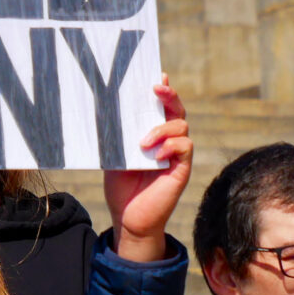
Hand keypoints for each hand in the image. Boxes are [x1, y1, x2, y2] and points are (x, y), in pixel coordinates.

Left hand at [103, 76, 190, 263]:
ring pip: (181, 126)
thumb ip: (118, 135)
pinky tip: (157, 155)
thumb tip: (108, 111)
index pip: (160, 107)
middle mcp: (167, 140)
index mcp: (152, 134)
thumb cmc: (121, 187)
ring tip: (143, 142)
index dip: (162, 90)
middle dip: (169, 95)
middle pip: (176, 110)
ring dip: (162, 129)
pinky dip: (171, 146)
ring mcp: (176, 154)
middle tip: (157, 88)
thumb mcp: (115, 155)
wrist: (128, 218)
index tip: (157, 76)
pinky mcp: (181, 168)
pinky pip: (185, 146)